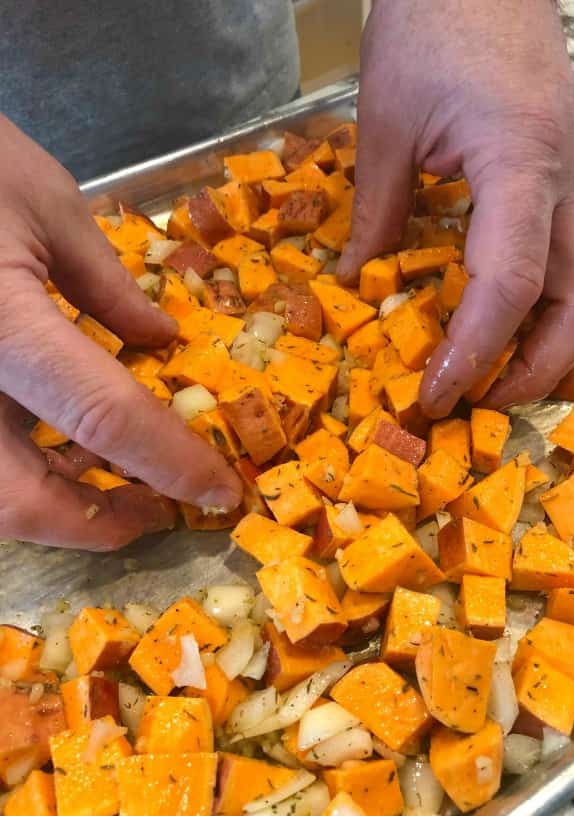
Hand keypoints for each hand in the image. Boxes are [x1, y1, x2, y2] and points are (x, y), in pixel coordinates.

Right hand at [0, 116, 241, 549]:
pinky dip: (15, 471)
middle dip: (99, 522)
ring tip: (112, 486)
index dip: (170, 463)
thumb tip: (158, 343)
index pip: (102, 417)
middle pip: (19, 500)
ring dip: (54, 507)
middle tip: (156, 509)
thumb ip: (106, 286)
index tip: (220, 491)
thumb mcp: (43, 203)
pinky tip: (50, 451)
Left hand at [337, 0, 573, 414]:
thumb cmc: (432, 24)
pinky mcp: (571, 178)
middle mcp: (569, 179)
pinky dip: (546, 306)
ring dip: (551, 344)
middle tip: (479, 400)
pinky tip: (503, 320)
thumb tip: (356, 286)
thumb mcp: (386, 123)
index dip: (474, 350)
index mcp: (520, 161)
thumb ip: (377, 213)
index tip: (435, 394)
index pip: (511, 282)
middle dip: (538, 366)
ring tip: (493, 374)